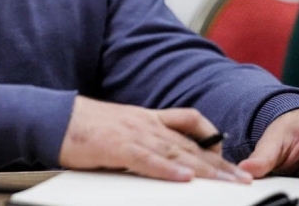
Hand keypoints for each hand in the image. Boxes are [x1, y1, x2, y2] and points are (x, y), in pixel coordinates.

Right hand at [58, 96, 251, 182]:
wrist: (55, 117)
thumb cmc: (84, 127)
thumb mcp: (121, 129)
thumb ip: (143, 142)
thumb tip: (164, 162)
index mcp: (147, 117)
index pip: (190, 125)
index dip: (214, 142)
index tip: (232, 160)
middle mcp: (145, 122)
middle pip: (190, 144)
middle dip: (219, 164)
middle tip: (243, 178)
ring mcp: (132, 133)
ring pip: (176, 152)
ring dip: (204, 170)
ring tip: (227, 182)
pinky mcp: (116, 146)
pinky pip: (147, 159)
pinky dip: (167, 170)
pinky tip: (184, 179)